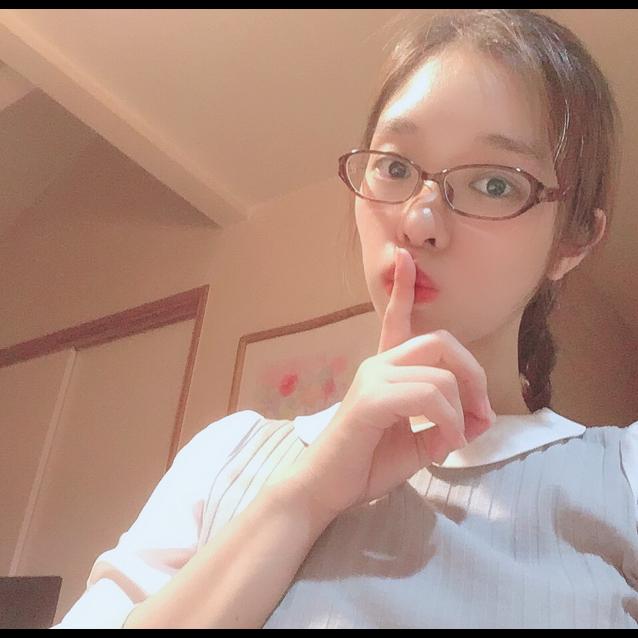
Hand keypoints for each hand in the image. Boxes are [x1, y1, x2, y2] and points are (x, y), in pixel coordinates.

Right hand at [267, 247, 495, 518]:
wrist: (327, 489)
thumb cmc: (368, 463)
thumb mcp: (419, 442)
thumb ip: (447, 424)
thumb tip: (480, 417)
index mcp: (385, 370)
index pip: (395, 320)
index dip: (402, 288)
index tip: (403, 255)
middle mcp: (377, 365)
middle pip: (440, 342)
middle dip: (473, 373)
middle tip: (481, 413)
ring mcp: (372, 378)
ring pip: (440, 375)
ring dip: (463, 410)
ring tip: (458, 440)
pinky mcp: (371, 399)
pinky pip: (428, 397)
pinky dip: (449, 422)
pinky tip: (445, 444)